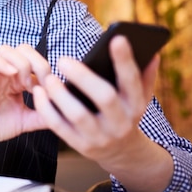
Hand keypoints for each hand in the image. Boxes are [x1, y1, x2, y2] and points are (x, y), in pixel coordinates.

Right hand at [0, 43, 50, 151]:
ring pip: (6, 50)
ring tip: (24, 84)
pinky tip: (11, 75)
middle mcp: (6, 72)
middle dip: (37, 62)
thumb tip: (64, 112)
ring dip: (20, 64)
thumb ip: (43, 114)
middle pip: (23, 49)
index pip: (35, 60)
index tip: (52, 90)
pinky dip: (0, 64)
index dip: (47, 71)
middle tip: (39, 84)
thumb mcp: (27, 120)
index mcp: (17, 79)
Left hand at [31, 35, 172, 191]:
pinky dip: (47, 109)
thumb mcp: (138, 98)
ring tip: (48, 78)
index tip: (117, 38)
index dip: (125, 60)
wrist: (121, 153)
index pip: (132, 81)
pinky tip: (38, 93)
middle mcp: (120, 122)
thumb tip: (152, 52)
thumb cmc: (125, 112)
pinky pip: (59, 127)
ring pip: (79, 115)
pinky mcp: (80, 145)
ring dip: (61, 95)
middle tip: (63, 60)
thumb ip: (143, 75)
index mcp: (135, 105)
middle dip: (84, 77)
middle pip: (105, 97)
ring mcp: (100, 136)